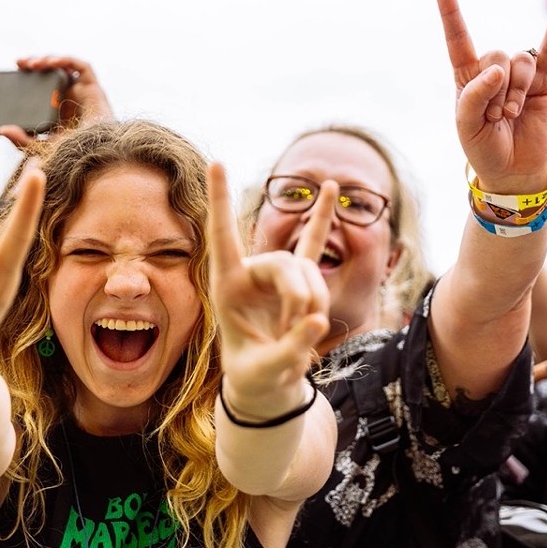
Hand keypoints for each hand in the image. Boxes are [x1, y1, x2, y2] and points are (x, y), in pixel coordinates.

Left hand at [0, 55, 112, 149]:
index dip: (30, 74)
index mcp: (59, 108)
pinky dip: (65, 60)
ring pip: (65, 67)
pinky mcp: (94, 89)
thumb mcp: (40, 147)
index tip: (15, 71)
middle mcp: (71, 97)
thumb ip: (21, 139)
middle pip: (52, 72)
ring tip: (32, 64)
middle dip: (36, 63)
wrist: (93, 159)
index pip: (43, 84)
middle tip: (19, 63)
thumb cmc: (72, 155)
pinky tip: (50, 63)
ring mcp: (83, 92)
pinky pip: (81, 66)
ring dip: (48, 60)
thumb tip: (1, 130)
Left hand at [206, 162, 331, 413]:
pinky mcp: (300, 280)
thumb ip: (290, 349)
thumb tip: (317, 320)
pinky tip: (329, 189)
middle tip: (299, 335)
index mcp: (227, 287)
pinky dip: (322, 218)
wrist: (267, 385)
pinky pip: (314, 245)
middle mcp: (251, 273)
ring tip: (305, 334)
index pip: (223, 237)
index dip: (221, 202)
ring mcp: (276, 274)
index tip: (217, 162)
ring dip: (315, 303)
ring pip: (309, 271)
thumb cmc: (257, 378)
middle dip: (300, 299)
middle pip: (286, 265)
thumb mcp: (266, 372)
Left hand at [437, 0, 546, 191]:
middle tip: (494, 117)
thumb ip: (475, 96)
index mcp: (466, 79)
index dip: (451, 15)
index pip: (458, 42)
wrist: (512, 170)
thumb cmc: (483, 148)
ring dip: (514, 91)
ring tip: (510, 115)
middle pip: (494, 56)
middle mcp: (491, 72)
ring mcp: (517, 76)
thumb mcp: (467, 126)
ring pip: (518, 63)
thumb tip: (498, 69)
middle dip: (494, 89)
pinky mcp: (542, 83)